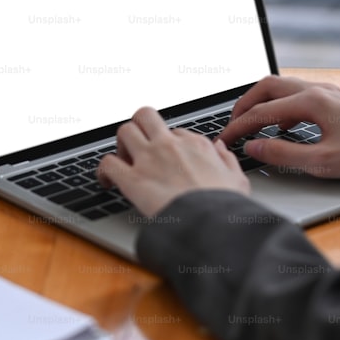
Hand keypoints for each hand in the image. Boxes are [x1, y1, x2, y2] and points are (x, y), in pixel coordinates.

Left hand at [98, 106, 249, 215]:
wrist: (210, 224)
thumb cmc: (224, 206)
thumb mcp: (237, 179)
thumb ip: (227, 159)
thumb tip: (220, 147)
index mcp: (195, 145)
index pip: (175, 131)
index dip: (167, 143)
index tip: (165, 156)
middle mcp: (169, 146)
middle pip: (145, 116)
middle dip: (138, 126)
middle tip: (138, 145)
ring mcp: (149, 160)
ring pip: (124, 131)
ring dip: (121, 144)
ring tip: (124, 160)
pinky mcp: (132, 179)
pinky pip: (108, 162)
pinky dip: (103, 170)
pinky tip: (106, 181)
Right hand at [219, 75, 339, 179]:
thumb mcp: (322, 162)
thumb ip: (282, 154)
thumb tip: (253, 147)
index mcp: (311, 102)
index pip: (262, 112)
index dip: (239, 127)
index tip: (225, 139)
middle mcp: (317, 89)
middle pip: (267, 86)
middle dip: (244, 105)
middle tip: (232, 125)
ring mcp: (327, 91)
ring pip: (282, 86)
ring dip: (262, 102)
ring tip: (250, 124)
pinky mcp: (334, 98)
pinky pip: (296, 94)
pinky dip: (279, 106)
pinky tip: (281, 126)